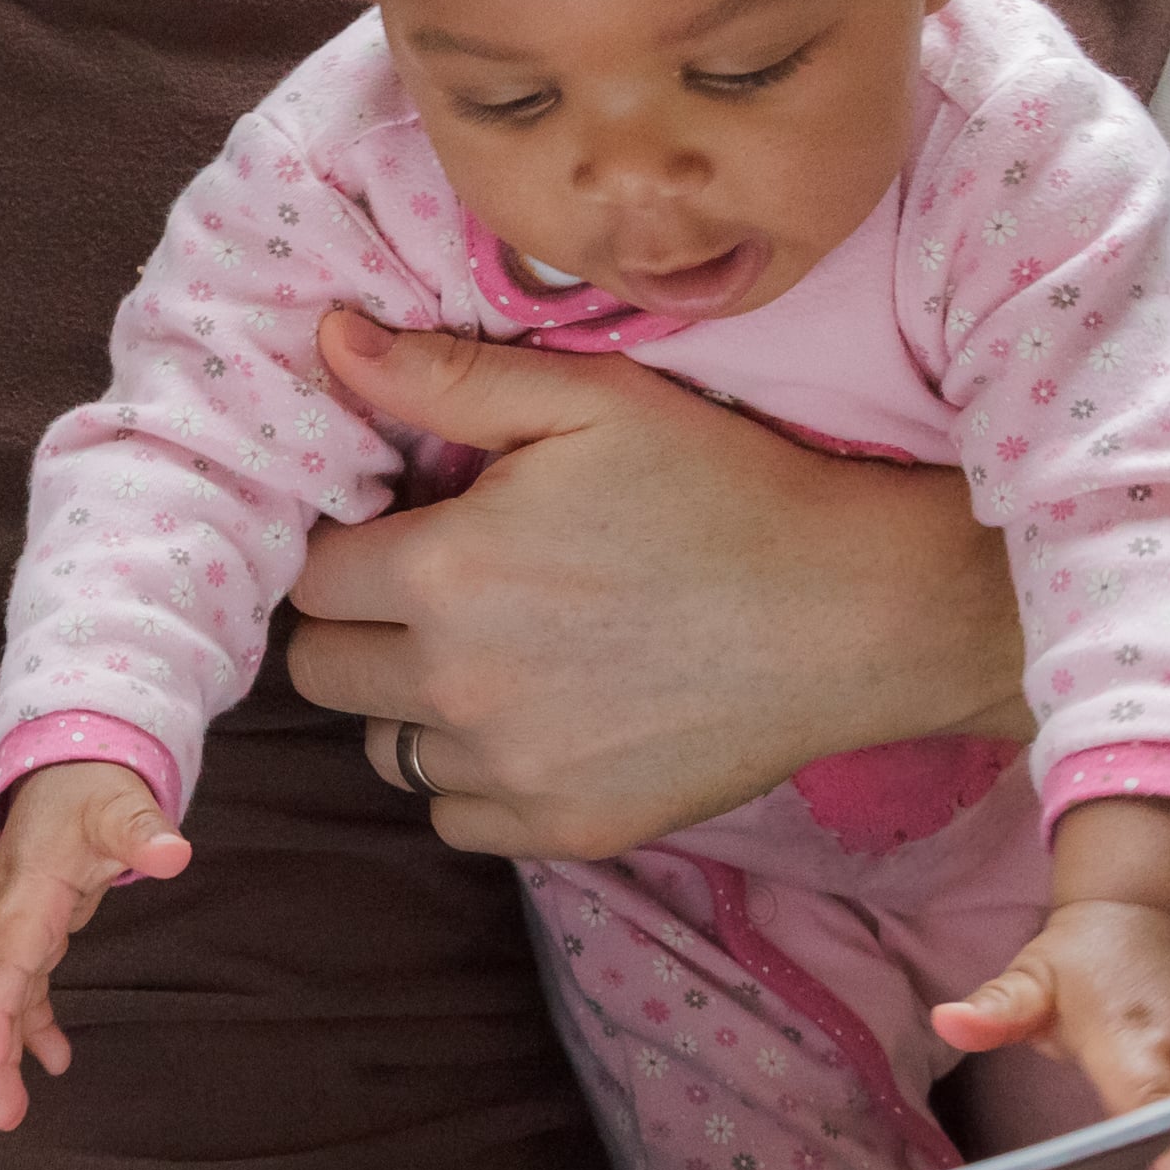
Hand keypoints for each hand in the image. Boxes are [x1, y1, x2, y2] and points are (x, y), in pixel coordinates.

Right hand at [0, 762, 191, 1130]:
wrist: (60, 771)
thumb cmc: (89, 789)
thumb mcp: (120, 804)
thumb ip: (143, 829)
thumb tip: (174, 853)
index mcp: (28, 888)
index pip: (5, 954)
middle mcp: (10, 913)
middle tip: (1, 1111)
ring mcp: (15, 926)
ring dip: (1, 1054)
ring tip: (8, 1112)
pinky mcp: (30, 934)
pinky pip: (22, 991)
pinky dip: (31, 1029)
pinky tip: (56, 1062)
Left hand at [285, 312, 1018, 858]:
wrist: (858, 613)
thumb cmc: (725, 490)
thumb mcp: (591, 402)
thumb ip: (446, 377)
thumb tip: (330, 342)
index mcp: (443, 572)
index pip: (311, 577)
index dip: (348, 546)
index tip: (400, 530)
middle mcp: (455, 684)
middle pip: (322, 670)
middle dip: (359, 625)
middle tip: (434, 592)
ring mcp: (509, 767)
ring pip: (381, 748)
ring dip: (407, 705)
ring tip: (486, 654)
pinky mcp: (566, 827)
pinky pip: (454, 815)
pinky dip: (471, 775)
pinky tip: (530, 720)